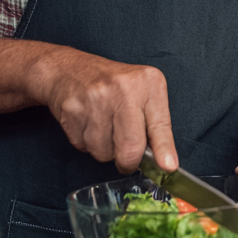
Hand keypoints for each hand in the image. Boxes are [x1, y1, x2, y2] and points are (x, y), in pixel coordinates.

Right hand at [30, 46, 177, 173]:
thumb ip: (156, 126)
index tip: (168, 166)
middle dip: (129, 161)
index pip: (160, 124)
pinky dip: (87, 143)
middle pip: (130, 146)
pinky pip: (84, 147)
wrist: (69, 71)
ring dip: (105, 150)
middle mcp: (122, 88)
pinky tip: (88, 124)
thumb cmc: (113, 85)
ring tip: (104, 127)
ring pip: (104, 153)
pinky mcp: (72, 111)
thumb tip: (166, 163)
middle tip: (127, 156)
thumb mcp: (144, 94)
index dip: (163, 149)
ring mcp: (95, 99)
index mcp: (147, 81)